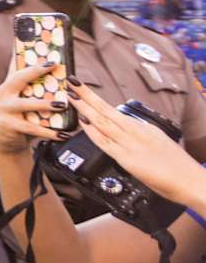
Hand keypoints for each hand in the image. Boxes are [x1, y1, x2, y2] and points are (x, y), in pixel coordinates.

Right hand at [0, 62, 69, 154]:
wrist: (6, 145)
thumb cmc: (21, 120)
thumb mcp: (24, 103)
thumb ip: (34, 91)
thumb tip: (62, 79)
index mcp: (6, 86)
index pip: (15, 66)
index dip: (25, 54)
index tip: (37, 45)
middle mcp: (1, 95)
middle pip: (18, 78)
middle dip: (36, 70)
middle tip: (53, 66)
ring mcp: (2, 109)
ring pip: (25, 104)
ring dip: (45, 104)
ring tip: (62, 104)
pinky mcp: (7, 125)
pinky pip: (31, 128)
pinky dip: (49, 132)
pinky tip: (63, 134)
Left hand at [71, 83, 205, 207]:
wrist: (191, 180)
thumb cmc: (178, 167)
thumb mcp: (159, 142)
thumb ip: (141, 137)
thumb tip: (126, 134)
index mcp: (144, 127)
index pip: (114, 111)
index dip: (96, 101)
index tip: (83, 89)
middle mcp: (137, 131)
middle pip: (106, 110)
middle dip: (87, 95)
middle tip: (72, 81)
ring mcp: (131, 144)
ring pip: (103, 122)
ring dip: (85, 108)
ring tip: (71, 95)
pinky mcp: (127, 159)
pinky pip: (105, 143)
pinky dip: (92, 131)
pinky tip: (83, 121)